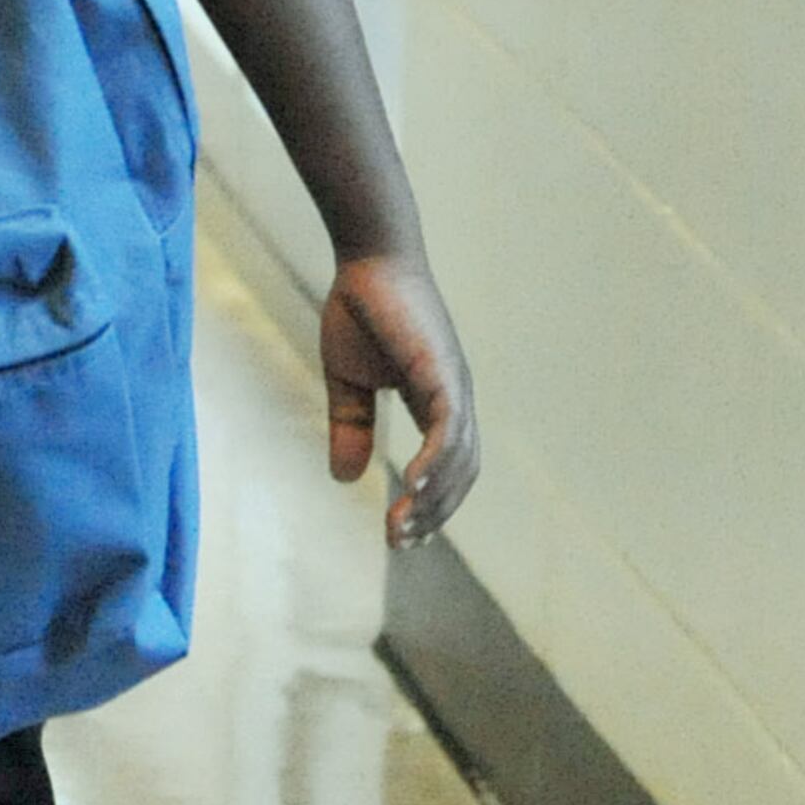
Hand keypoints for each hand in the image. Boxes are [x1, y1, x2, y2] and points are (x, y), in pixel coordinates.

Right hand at [324, 250, 476, 548]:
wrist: (368, 263)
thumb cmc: (360, 312)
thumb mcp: (347, 382)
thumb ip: (350, 427)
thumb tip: (345, 479)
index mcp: (436, 403)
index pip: (446, 467)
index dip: (429, 503)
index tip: (400, 535)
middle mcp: (455, 401)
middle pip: (459, 474)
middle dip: (433, 513)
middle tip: (399, 542)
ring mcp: (454, 388)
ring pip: (458, 459)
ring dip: (434, 497)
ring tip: (402, 524)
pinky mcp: (443, 373)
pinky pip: (448, 430)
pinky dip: (436, 462)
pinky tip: (414, 487)